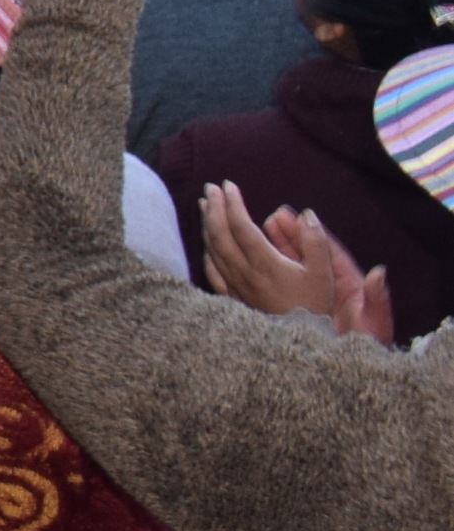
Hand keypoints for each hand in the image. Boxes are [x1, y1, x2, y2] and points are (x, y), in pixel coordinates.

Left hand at [198, 187, 392, 343]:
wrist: (299, 345)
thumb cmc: (315, 308)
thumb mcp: (324, 275)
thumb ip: (316, 243)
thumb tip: (307, 214)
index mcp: (266, 264)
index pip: (242, 227)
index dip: (233, 204)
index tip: (229, 185)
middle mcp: (245, 274)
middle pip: (220, 235)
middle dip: (215, 208)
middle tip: (211, 188)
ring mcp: (236, 287)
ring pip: (213, 251)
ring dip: (208, 225)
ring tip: (206, 205)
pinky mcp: (233, 299)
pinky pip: (213, 272)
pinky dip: (208, 251)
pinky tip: (208, 242)